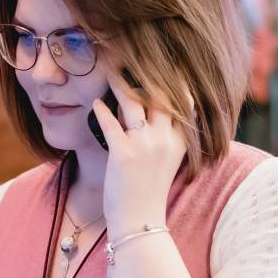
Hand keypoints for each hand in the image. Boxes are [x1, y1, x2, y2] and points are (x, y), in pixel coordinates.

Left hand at [89, 71, 187, 235]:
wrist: (140, 222)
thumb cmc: (149, 191)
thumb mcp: (168, 161)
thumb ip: (168, 136)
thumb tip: (158, 112)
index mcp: (180, 140)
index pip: (183, 100)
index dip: (174, 79)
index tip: (165, 62)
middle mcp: (165, 139)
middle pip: (160, 93)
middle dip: (146, 71)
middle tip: (131, 55)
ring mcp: (145, 146)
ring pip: (134, 101)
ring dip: (120, 82)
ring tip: (109, 69)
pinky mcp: (123, 154)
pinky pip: (110, 123)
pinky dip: (101, 110)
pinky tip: (95, 102)